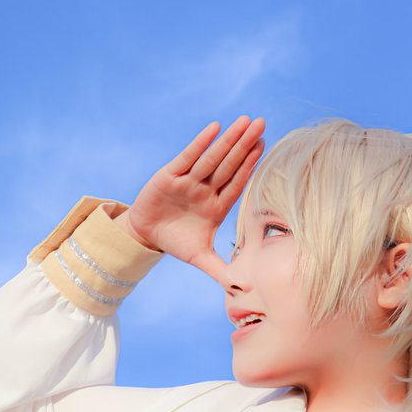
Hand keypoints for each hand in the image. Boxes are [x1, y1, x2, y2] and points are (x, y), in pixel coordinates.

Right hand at [116, 115, 264, 286]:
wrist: (145, 236)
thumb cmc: (176, 242)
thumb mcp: (199, 258)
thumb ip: (220, 271)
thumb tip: (242, 290)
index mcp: (217, 206)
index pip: (238, 182)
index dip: (251, 165)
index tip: (266, 147)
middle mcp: (206, 189)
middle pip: (230, 164)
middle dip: (246, 145)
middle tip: (262, 124)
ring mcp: (189, 181)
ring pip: (213, 157)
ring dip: (229, 139)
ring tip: (246, 121)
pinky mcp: (170, 176)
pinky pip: (188, 156)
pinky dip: (201, 143)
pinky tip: (215, 127)